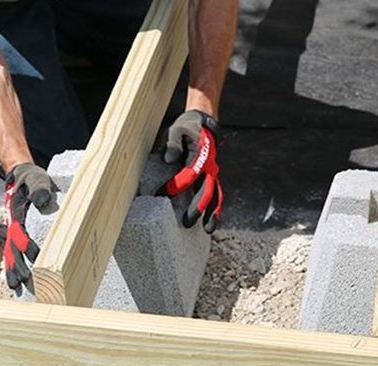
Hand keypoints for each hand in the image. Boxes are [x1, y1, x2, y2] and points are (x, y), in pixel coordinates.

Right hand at [4, 162, 54, 291]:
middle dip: (17, 266)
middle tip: (22, 282)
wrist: (21, 178)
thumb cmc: (31, 179)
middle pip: (13, 249)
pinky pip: (14, 254)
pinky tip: (19, 283)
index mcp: (18, 214)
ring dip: (13, 272)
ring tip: (17, 289)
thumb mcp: (36, 179)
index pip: (21, 232)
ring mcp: (14, 233)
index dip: (27, 244)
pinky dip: (14, 268)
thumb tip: (42, 201)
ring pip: (11, 255)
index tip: (34, 256)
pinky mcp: (17, 237)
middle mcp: (13, 226)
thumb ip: (39, 188)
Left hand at [162, 110, 223, 233]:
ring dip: (212, 213)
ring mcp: (212, 174)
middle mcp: (209, 167)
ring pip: (215, 196)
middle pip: (205, 190)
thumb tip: (169, 159)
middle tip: (187, 222)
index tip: (160, 195)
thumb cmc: (188, 127)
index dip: (175, 186)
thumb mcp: (178, 130)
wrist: (203, 123)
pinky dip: (214, 209)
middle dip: (197, 208)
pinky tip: (209, 223)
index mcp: (200, 155)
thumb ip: (173, 143)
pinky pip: (216, 195)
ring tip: (208, 230)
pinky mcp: (212, 178)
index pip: (188, 175)